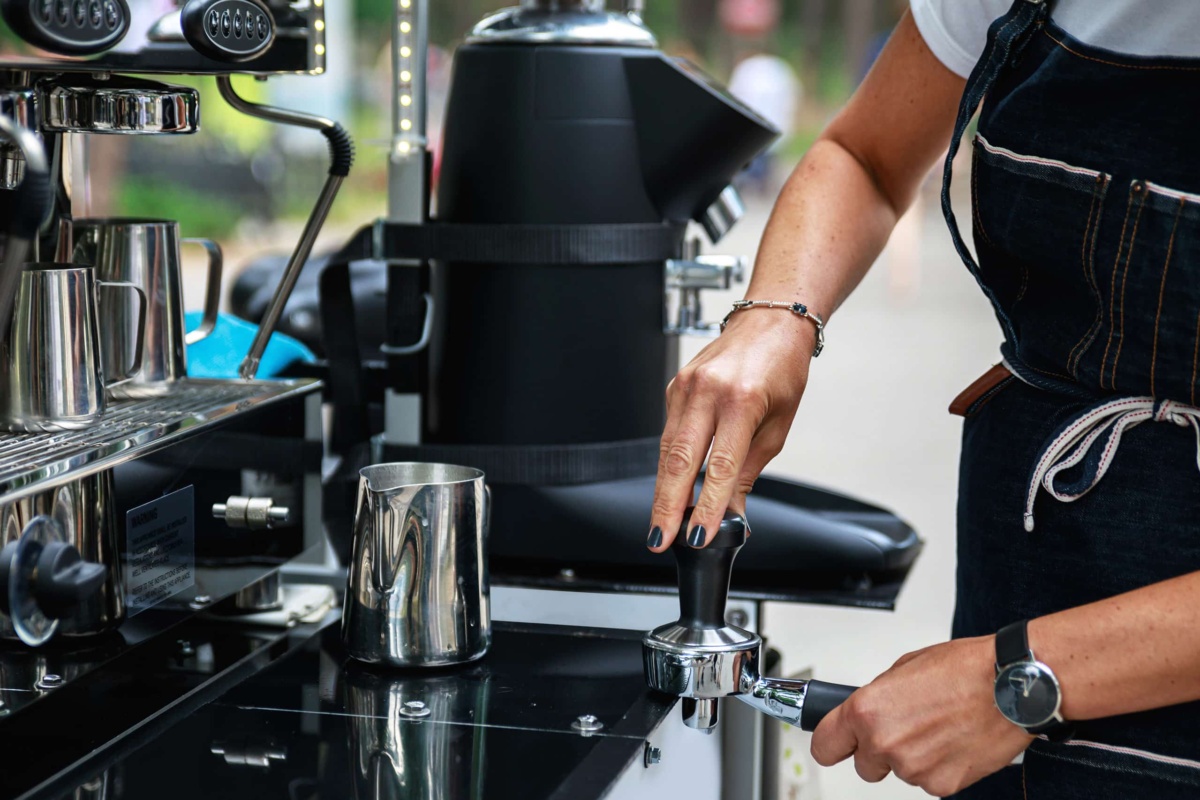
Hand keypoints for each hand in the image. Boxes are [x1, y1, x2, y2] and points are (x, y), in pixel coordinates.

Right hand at [647, 308, 814, 550]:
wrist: (770, 322)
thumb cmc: (782, 370)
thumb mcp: (777, 426)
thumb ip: (747, 471)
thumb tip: (730, 513)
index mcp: (742, 400)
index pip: (719, 465)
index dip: (706, 505)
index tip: (698, 536)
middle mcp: (708, 390)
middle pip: (678, 459)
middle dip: (667, 506)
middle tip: (660, 540)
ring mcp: (686, 386)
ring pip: (666, 449)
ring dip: (663, 491)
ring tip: (661, 525)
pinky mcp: (675, 386)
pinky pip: (668, 433)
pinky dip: (669, 464)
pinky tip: (669, 489)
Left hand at [811, 636, 1032, 796]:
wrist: (1010, 688)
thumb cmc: (963, 670)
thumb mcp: (903, 669)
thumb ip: (877, 697)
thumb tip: (867, 713)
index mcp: (866, 712)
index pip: (825, 746)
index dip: (831, 744)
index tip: (836, 743)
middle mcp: (884, 743)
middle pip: (863, 765)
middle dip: (876, 751)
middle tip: (903, 728)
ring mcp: (913, 769)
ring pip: (899, 771)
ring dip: (912, 756)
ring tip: (938, 727)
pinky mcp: (942, 786)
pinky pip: (929, 780)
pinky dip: (939, 766)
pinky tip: (954, 741)